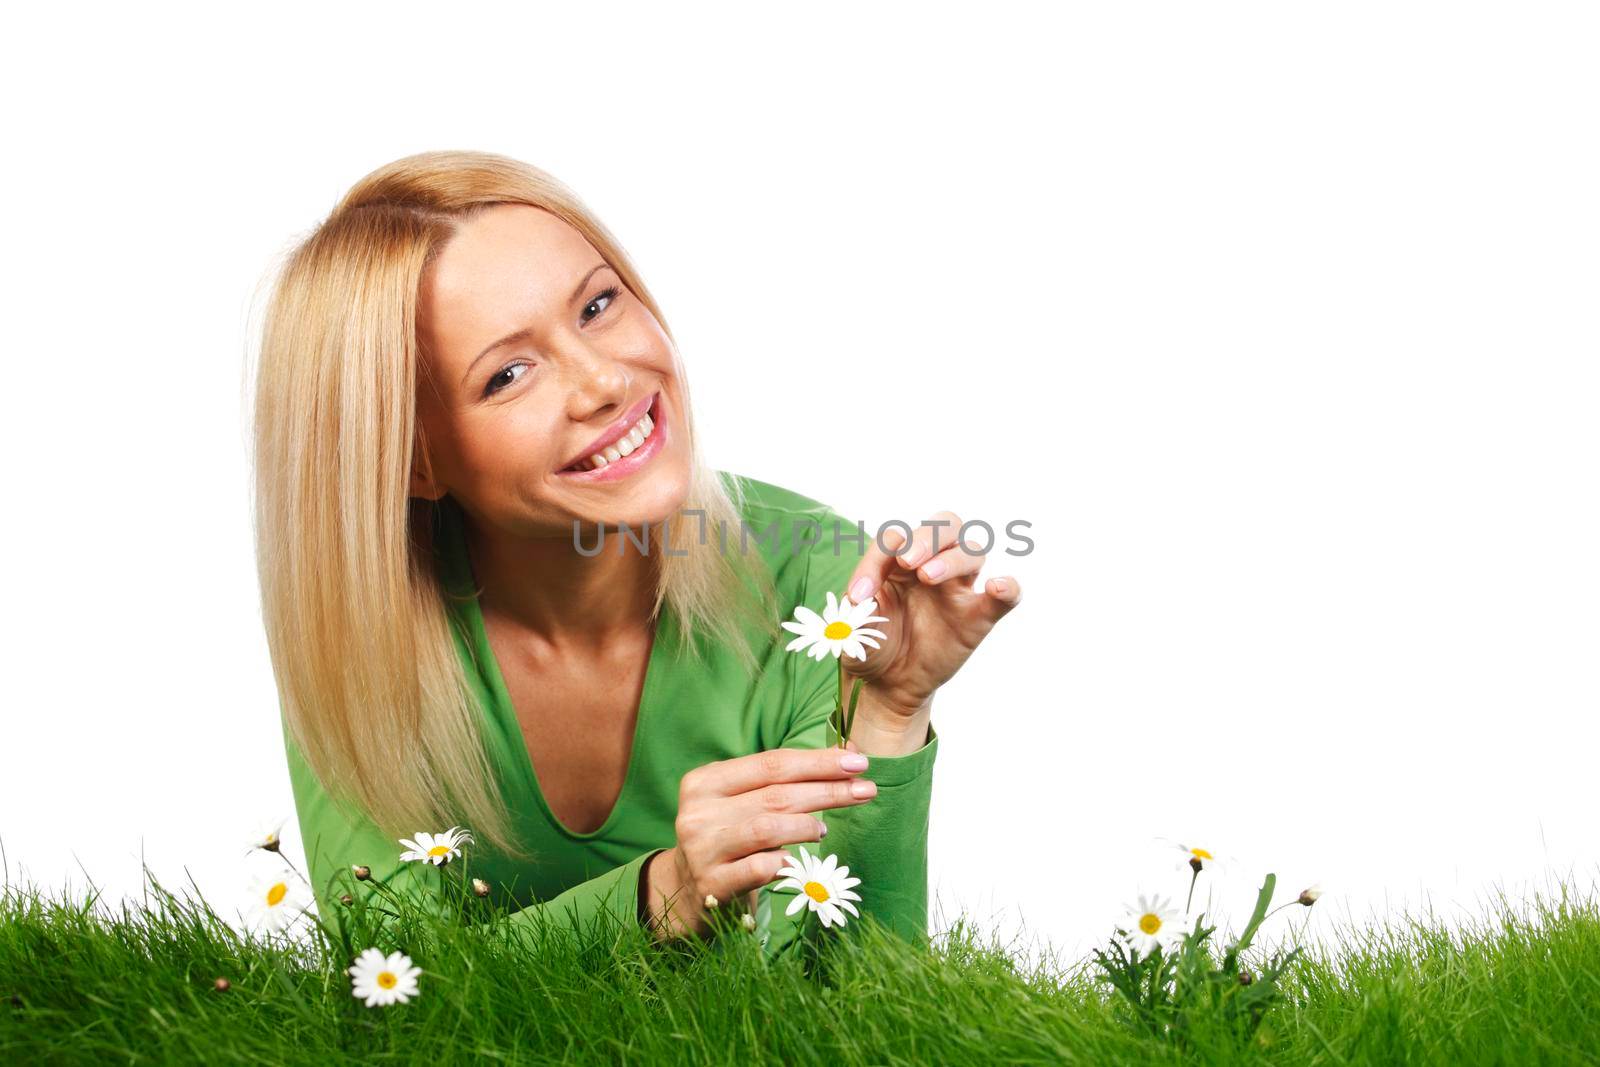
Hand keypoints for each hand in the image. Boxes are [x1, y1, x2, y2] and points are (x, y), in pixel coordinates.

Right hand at [641, 746, 878, 941]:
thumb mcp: (744, 802)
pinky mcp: (712, 885)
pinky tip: (796, 861)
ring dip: (807, 825)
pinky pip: (759, 868)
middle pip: (776, 794)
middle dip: (827, 790)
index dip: (818, 762)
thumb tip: (848, 755)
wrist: (685, 893)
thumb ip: (785, 781)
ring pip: (768, 828)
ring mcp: (702, 850)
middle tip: (866, 789)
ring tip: (824, 830)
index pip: (772, 764)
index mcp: (705, 781)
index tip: (858, 762)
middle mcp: (699, 812)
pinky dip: (785, 861)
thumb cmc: (728, 839)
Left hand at [841, 509, 1022, 722]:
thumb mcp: (854, 627)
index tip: (859, 594)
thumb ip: (856, 610)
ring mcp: (958, 589)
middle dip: (926, 537)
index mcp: (899, 560)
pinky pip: (1005, 597)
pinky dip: (1008, 588)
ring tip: (928, 576)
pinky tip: (998, 587)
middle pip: (945, 526)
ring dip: (952, 558)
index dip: (876, 560)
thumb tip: (861, 598)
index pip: (895, 539)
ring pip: (972, 551)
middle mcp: (932, 565)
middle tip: (907, 560)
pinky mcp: (978, 617)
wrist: (887, 683)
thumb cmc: (872, 643)